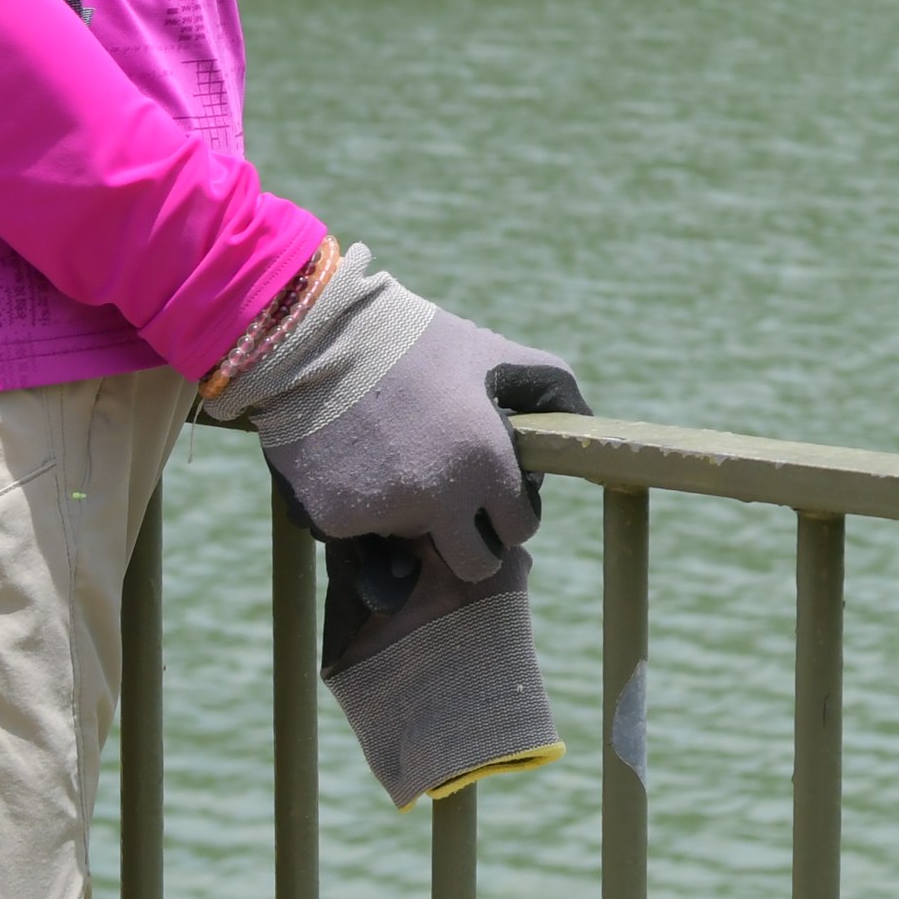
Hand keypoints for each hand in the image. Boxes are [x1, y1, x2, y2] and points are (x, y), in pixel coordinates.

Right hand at [207, 244, 589, 582]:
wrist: (310, 335)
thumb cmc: (412, 341)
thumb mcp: (491, 353)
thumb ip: (551, 389)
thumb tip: (587, 424)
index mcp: (484, 462)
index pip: (521, 528)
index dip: (513, 510)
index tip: (496, 492)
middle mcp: (436, 500)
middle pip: (475, 563)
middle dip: (473, 542)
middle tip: (454, 503)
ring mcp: (381, 517)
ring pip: (411, 546)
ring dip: (411, 518)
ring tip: (392, 456)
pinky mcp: (331, 523)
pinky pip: (359, 536)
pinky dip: (359, 509)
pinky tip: (351, 460)